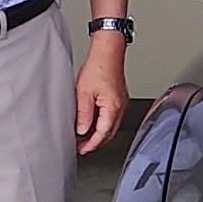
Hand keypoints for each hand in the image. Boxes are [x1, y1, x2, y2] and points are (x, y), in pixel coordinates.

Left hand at [74, 32, 131, 154]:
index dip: (91, 144)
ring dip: (99, 133)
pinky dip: (103, 123)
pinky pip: (112, 116)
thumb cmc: (98, 66)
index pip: (102, 134)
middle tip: (82, 147)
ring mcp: (121, 102)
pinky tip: (93, 122)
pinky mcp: (119, 97)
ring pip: (111, 126)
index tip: (82, 150)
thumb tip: (82, 130)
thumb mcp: (83, 93)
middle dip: (96, 142)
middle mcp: (120, 107)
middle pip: (109, 133)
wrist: (108, 51)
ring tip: (85, 137)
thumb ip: (83, 115)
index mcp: (112, 107)